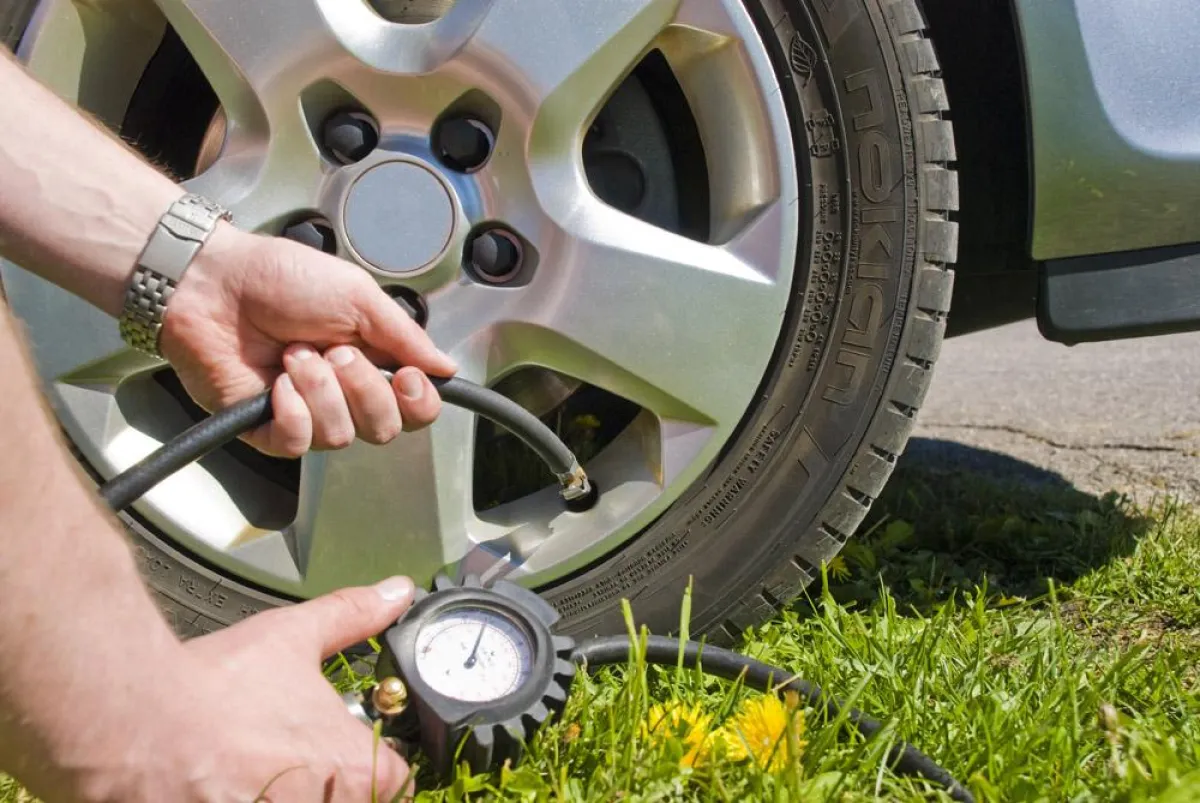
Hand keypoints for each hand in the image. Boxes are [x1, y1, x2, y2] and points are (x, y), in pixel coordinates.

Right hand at [68, 577, 418, 802]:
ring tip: (247, 770)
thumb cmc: (212, 687)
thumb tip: (396, 592)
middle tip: (284, 756)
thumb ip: (354, 616)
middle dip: (326, 781)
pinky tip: (222, 781)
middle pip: (353, 801)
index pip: (395, 781)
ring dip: (286, 790)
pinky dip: (243, 797)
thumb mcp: (293, 637)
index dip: (371, 761)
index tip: (343, 749)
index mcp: (356, 770)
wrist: (131, 721)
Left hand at [160, 223, 457, 456]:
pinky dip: (292, 411)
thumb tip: (447, 368)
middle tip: (335, 352)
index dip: (419, 402)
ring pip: (341, 436)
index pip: (416, 408)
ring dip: (319, 391)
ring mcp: (306, 414)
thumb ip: (405, 335)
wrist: (211, 284)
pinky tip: (277, 384)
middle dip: (364, 390)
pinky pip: (298, 443)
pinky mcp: (266, 429)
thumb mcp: (357, 295)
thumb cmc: (278, 278)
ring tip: (293, 355)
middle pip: (385, 428)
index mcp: (372, 361)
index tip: (405, 376)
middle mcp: (344, 394)